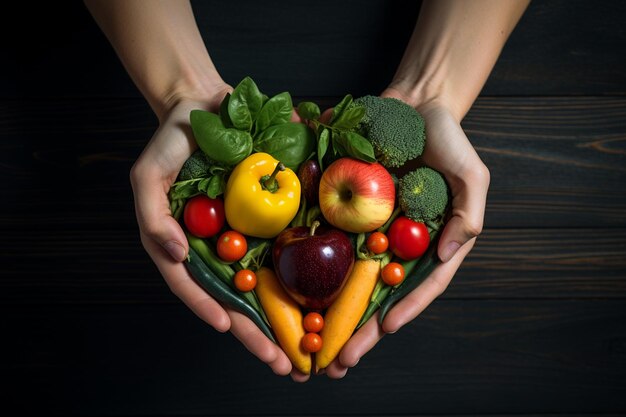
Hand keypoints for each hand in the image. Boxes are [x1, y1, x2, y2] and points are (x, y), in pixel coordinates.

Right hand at [129, 90, 305, 379]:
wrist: (208, 106)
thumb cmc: (173, 143)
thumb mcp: (149, 175)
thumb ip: (152, 217)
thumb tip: (177, 255)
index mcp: (186, 244)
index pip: (195, 287)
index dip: (209, 309)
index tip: (231, 328)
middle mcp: (218, 247)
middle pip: (237, 298)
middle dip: (258, 334)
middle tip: (283, 365)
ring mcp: (246, 234)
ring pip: (267, 286)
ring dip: (287, 322)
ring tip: (308, 351)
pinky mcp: (272, 218)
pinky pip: (288, 250)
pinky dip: (304, 278)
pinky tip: (324, 304)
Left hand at [323, 90, 488, 378]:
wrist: (412, 104)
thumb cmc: (448, 141)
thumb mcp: (472, 177)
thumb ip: (469, 217)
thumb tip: (444, 256)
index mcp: (428, 242)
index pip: (419, 285)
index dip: (404, 309)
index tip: (384, 330)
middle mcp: (396, 243)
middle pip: (377, 294)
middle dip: (359, 330)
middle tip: (339, 361)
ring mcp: (368, 228)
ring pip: (348, 278)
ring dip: (330, 312)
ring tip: (312, 342)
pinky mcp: (345, 209)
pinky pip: (327, 238)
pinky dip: (311, 264)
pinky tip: (293, 290)